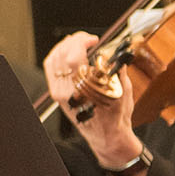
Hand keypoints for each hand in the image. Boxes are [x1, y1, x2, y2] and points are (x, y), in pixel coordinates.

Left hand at [45, 32, 142, 164]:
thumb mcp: (123, 92)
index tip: (94, 40)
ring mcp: (60, 93)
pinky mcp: (57, 93)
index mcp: (84, 92)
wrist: (107, 136)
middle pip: (62, 55)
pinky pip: (51, 68)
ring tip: (78, 41)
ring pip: (54, 59)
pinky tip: (67, 50)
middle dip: (75, 41)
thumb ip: (117, 70)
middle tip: (88, 39)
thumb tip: (115, 52)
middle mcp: (68, 92)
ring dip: (65, 45)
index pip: (73, 58)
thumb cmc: (117, 117)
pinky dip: (57, 54)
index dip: (81, 43)